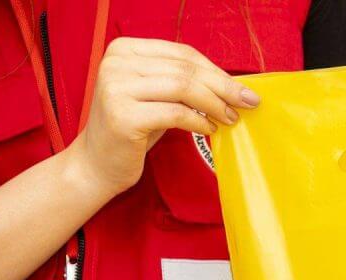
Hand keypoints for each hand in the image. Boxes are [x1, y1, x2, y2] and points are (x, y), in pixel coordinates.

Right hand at [65, 37, 260, 197]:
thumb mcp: (156, 96)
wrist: (97, 163)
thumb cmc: (134, 129)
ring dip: (214, 104)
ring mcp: (116, 87)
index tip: (243, 88)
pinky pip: (175, 113)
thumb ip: (182, 81)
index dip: (216, 70)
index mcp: (124, 49)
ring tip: (230, 118)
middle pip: (185, 70)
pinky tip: (209, 129)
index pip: (182, 53)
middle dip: (223, 87)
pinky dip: (198, 121)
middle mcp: (116, 63)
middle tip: (248, 102)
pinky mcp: (122, 115)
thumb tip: (233, 83)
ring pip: (183, 88)